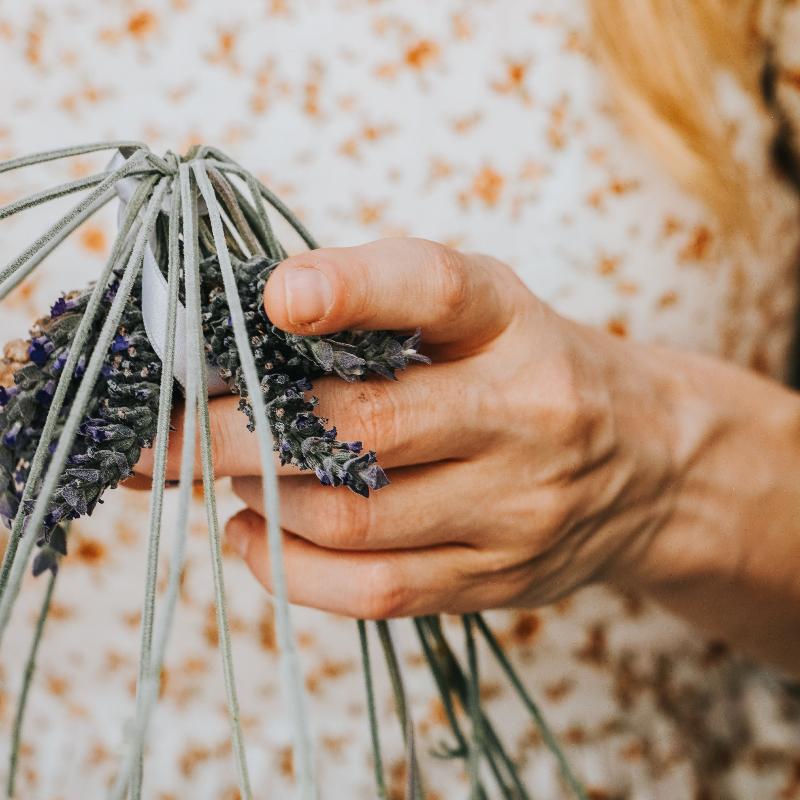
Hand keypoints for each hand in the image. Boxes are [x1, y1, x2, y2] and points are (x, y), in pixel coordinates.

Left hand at [137, 237, 681, 618]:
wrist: (644, 461)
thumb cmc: (528, 369)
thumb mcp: (478, 312)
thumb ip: (378, 310)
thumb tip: (242, 334)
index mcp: (510, 322)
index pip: (434, 290)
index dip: (351, 290)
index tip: (272, 296)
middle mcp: (524, 411)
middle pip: (362, 429)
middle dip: (238, 432)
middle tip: (163, 431)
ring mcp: (516, 505)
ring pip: (355, 518)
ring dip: (260, 497)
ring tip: (227, 474)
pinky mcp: (501, 576)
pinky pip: (378, 589)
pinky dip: (289, 569)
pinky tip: (249, 535)